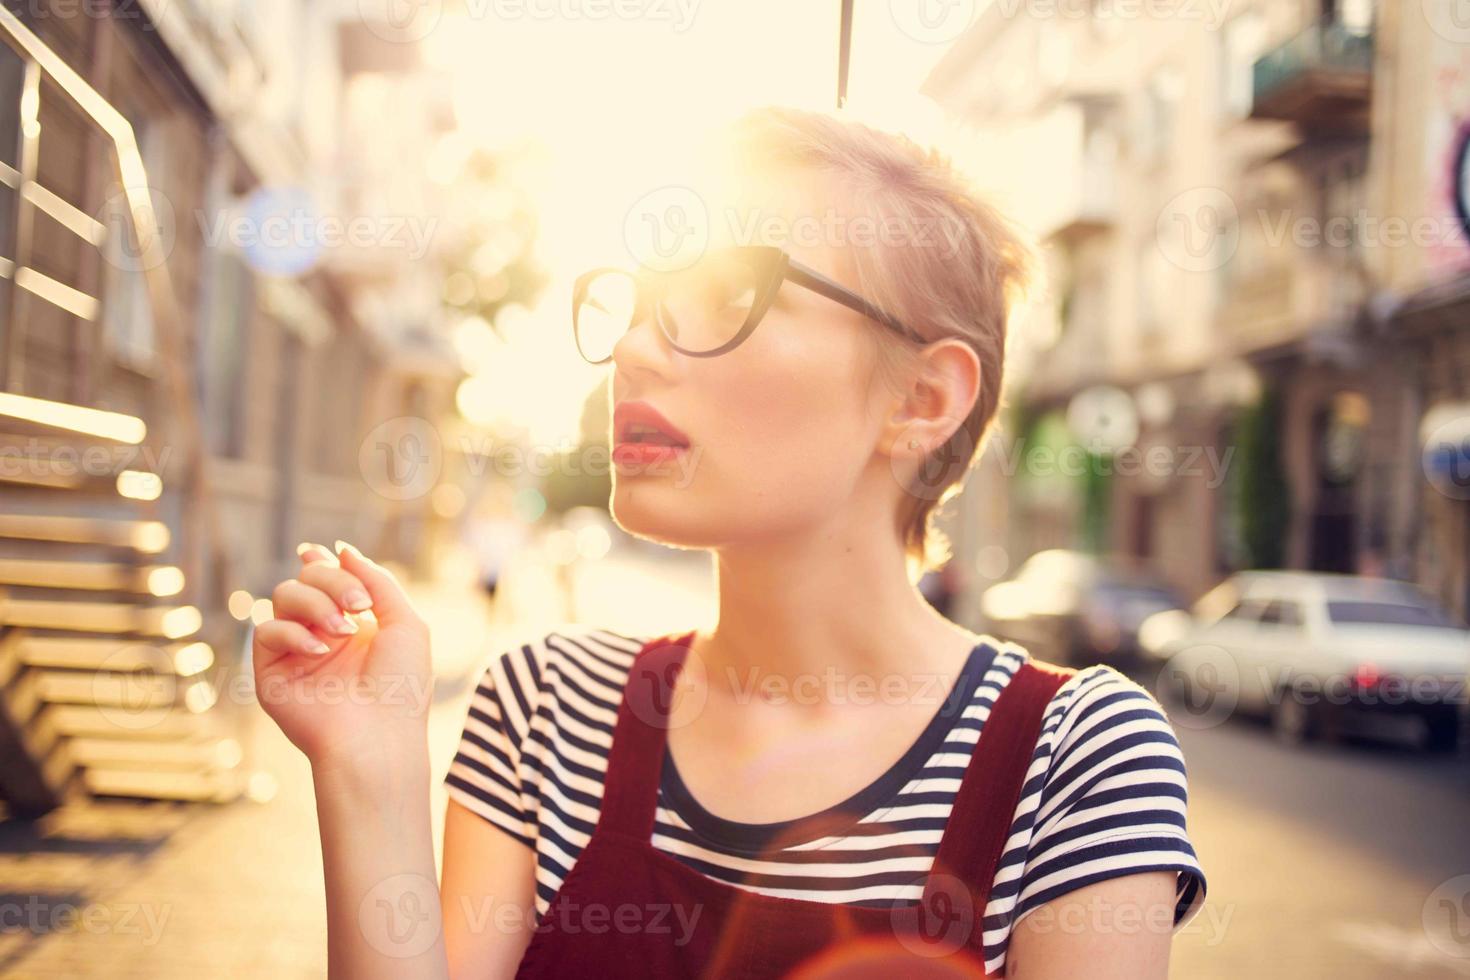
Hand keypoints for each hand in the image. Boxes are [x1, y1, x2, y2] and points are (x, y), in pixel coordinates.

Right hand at [252, 540, 432, 774]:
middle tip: (358, 605)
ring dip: (317, 603)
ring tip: (344, 631)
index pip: (326, 579)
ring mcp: (295, 651)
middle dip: (333, 581)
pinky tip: (320, 651)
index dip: (322, 562)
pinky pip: (267, 629)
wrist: (377, 735)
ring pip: (284, 594)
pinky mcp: (271, 671)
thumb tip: (342, 550)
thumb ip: (377, 581)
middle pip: (306, 578)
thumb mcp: (405, 622)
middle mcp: (322, 633)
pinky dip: (294, 632)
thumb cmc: (401, 685)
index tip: (324, 553)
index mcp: (355, 623)